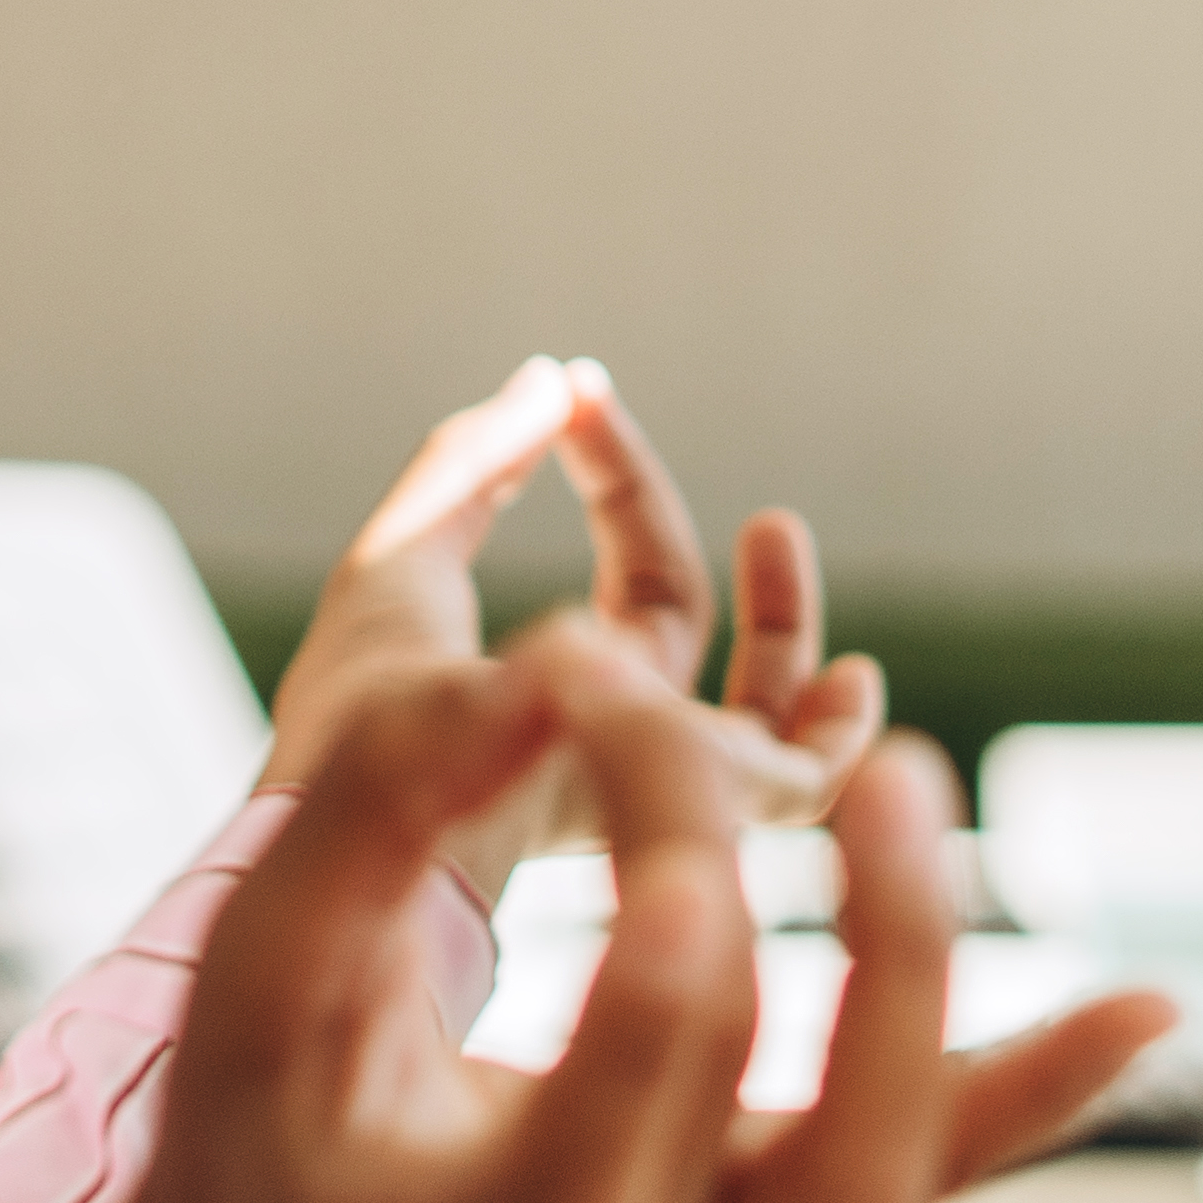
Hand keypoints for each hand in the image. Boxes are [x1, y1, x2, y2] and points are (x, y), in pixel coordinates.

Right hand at [80, 617, 1177, 1202]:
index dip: (660, 949)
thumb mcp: (258, 964)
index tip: (659, 777)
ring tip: (922, 791)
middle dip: (857, 950)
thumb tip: (557, 657)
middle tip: (866, 772)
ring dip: (940, 981)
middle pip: (798, 1141)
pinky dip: (1038, 1089)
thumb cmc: (263, 1106)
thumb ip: (383, 809)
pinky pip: (931, 1169)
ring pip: (885, 1169)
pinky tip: (1146, 1004)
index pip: (613, 1100)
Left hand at [253, 359, 890, 895]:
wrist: (350, 825)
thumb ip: (470, 469)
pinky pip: (789, 795)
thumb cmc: (351, 728)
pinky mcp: (685, 823)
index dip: (623, 482)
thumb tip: (551, 376)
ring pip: (758, 719)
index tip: (580, 393)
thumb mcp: (404, 566)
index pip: (631, 583)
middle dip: (664, 519)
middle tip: (603, 417)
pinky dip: (833, 744)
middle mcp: (611, 739)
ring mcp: (652, 784)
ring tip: (773, 524)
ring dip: (785, 627)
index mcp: (555, 691)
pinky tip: (851, 678)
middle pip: (678, 622)